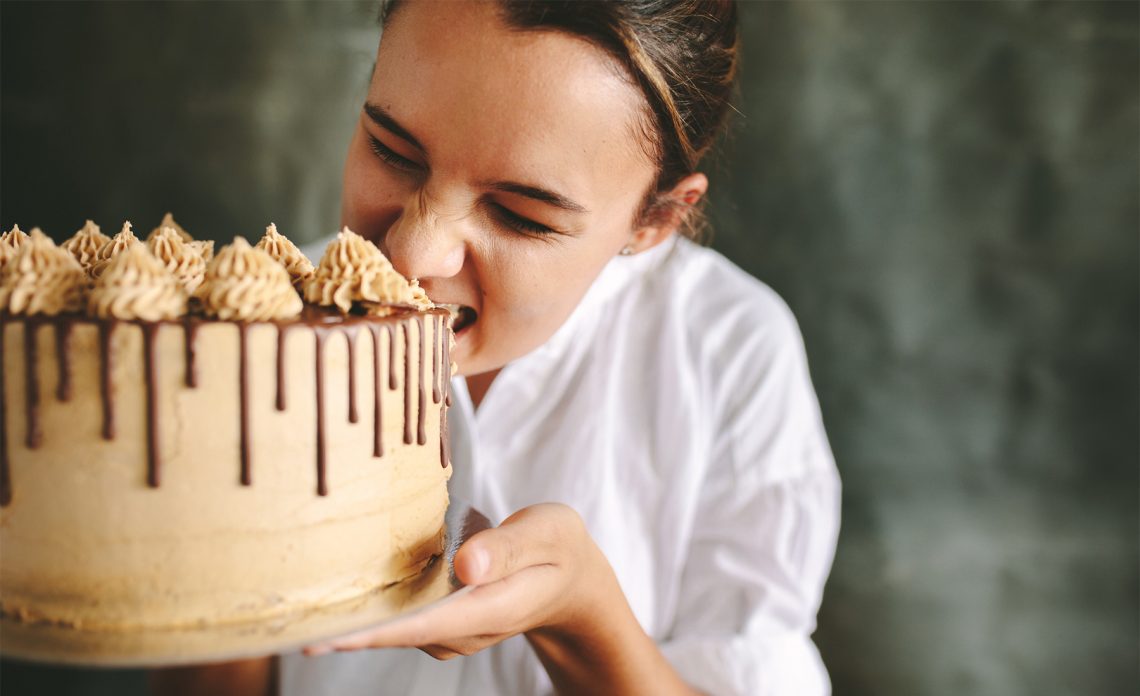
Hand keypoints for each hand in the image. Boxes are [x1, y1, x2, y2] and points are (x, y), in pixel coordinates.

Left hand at [303, 503, 608, 659]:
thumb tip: (466, 565)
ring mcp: (451, 630)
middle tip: (287, 627)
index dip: (374, 630)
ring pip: (394, 628)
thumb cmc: (557, 546)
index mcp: (493, 608)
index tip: (326, 636)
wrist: (569, 578)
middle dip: (344, 632)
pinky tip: (340, 591)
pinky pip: (399, 617)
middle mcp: (466, 629)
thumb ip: (510, 547)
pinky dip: (370, 607)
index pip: (425, 625)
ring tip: (300, 604)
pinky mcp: (441, 620)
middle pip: (397, 634)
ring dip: (352, 618)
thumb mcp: (549, 533)